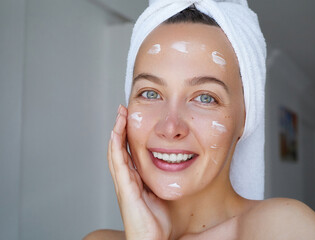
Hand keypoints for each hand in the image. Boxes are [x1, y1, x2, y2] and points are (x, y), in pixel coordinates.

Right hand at [108, 104, 171, 239]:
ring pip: (116, 152)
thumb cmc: (159, 222)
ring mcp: (124, 183)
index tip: (132, 118)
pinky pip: (118, 163)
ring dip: (117, 132)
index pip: (129, 151)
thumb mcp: (164, 193)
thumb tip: (179, 165)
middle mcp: (127, 179)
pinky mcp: (125, 188)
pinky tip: (117, 132)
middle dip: (121, 128)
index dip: (128, 135)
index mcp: (135, 179)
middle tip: (123, 110)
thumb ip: (166, 179)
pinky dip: (117, 146)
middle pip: (120, 148)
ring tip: (120, 115)